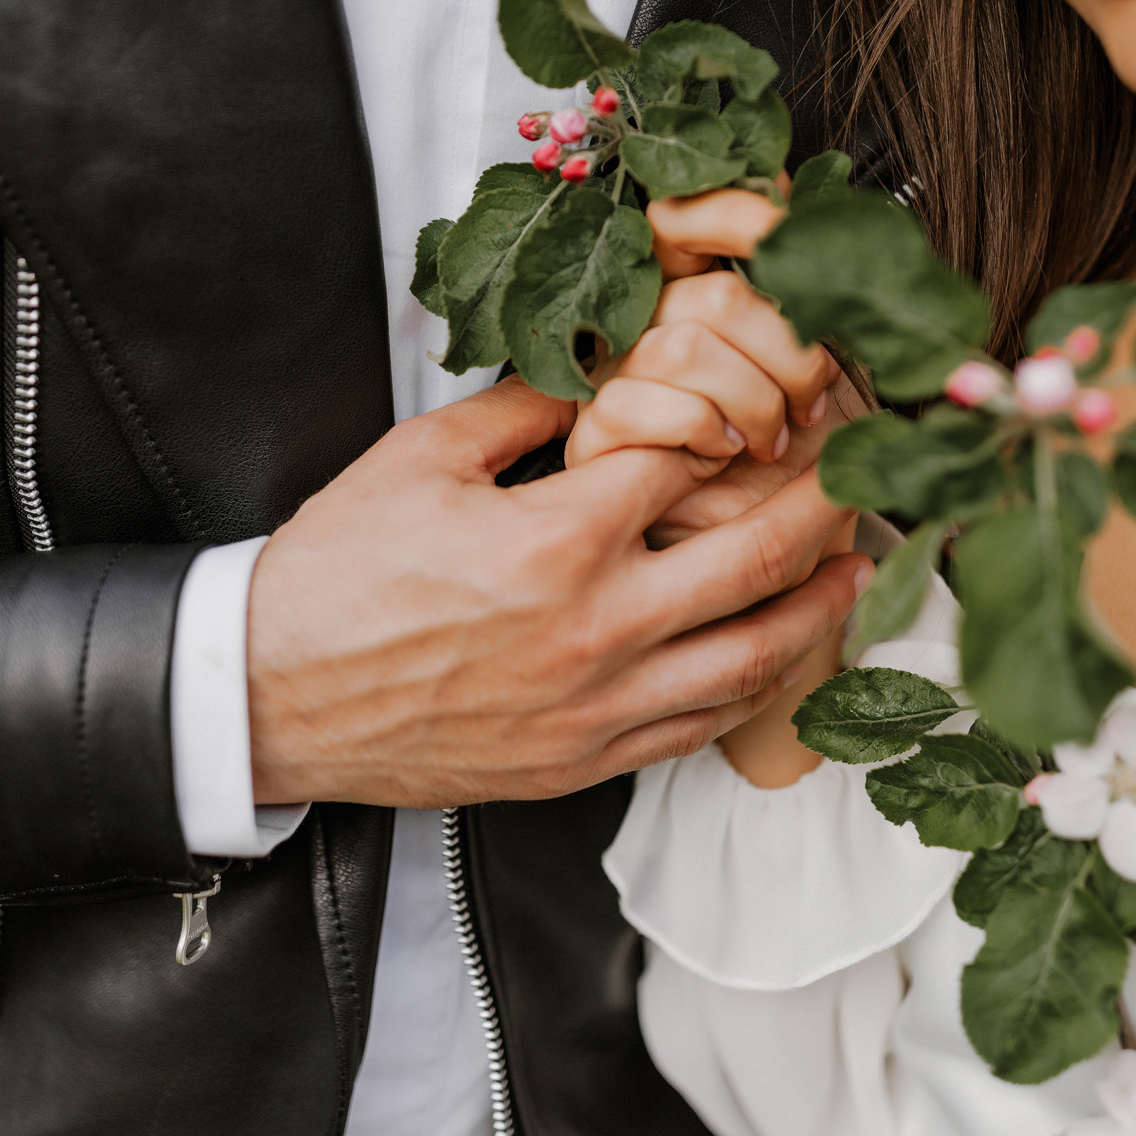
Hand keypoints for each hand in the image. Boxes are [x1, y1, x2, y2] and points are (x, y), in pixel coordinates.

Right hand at [245, 376, 868, 807]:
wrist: (271, 698)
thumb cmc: (335, 575)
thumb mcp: (421, 459)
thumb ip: (525, 410)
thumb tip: (603, 373)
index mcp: (557, 539)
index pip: (692, 462)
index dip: (743, 422)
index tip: (779, 402)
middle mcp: (596, 628)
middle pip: (757, 559)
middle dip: (825, 510)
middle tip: (864, 479)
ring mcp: (595, 707)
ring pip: (750, 661)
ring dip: (816, 612)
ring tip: (851, 574)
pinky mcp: (581, 762)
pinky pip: (697, 730)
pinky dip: (751, 690)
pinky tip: (773, 658)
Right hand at [571, 182, 870, 546]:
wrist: (781, 544)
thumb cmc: (798, 454)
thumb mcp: (822, 360)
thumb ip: (802, 283)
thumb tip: (798, 207)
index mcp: (688, 286)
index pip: (691, 216)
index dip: (742, 215)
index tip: (790, 231)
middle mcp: (644, 323)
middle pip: (716, 295)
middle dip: (789, 354)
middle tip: (811, 401)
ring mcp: (611, 377)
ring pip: (683, 348)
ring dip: (755, 403)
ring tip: (775, 441)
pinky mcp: (590, 437)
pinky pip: (634, 405)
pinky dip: (698, 431)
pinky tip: (721, 457)